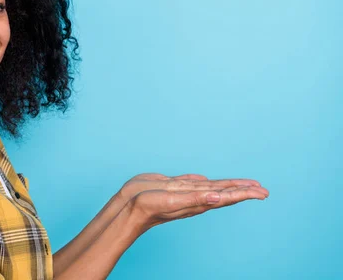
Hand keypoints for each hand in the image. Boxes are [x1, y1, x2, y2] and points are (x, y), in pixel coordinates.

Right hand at [118, 173, 268, 231]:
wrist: (126, 208)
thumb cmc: (147, 207)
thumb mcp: (172, 201)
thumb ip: (195, 198)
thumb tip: (218, 197)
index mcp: (198, 201)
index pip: (227, 196)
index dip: (245, 193)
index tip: (263, 192)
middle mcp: (194, 197)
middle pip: (224, 192)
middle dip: (243, 190)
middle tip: (262, 189)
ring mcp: (184, 193)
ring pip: (211, 188)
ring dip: (227, 186)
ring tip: (241, 185)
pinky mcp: (172, 187)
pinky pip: (193, 183)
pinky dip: (204, 181)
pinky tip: (206, 180)